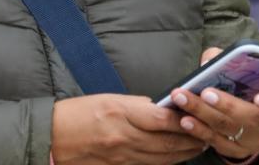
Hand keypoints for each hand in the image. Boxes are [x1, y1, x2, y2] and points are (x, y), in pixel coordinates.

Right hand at [51, 94, 206, 164]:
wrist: (51, 139)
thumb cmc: (75, 114)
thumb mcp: (106, 100)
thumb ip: (134, 105)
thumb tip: (158, 109)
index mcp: (119, 112)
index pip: (160, 117)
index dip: (182, 118)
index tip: (197, 113)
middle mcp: (123, 136)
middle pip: (166, 141)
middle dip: (191, 139)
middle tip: (207, 133)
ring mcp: (122, 156)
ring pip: (162, 157)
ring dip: (184, 153)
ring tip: (198, 146)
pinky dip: (166, 161)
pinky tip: (176, 157)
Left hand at [164, 47, 258, 159]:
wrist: (250, 109)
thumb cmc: (251, 83)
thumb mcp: (250, 69)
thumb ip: (231, 59)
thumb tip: (210, 60)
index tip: (258, 97)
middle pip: (252, 118)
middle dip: (226, 105)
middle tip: (205, 93)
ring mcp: (257, 141)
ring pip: (230, 130)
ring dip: (203, 114)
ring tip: (184, 101)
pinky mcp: (239, 151)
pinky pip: (218, 143)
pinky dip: (199, 131)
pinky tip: (185, 120)